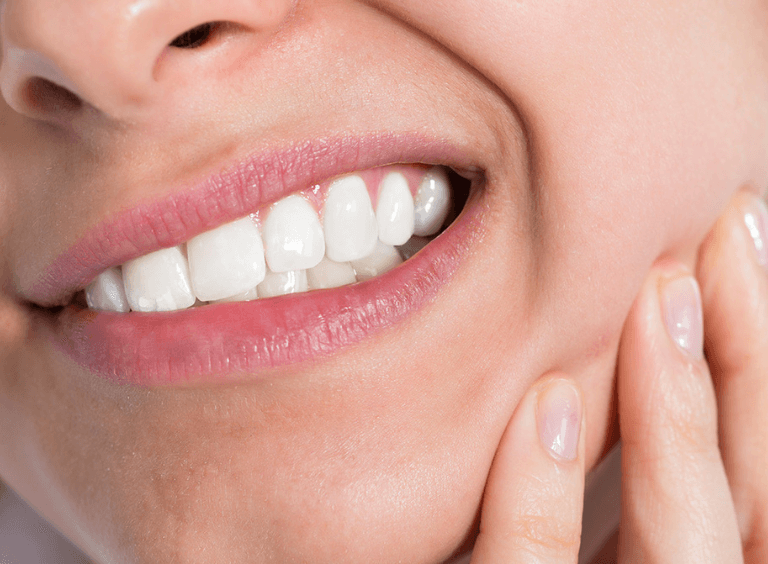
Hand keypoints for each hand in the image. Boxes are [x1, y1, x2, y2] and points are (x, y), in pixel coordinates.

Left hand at [470, 191, 767, 562]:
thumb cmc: (506, 556)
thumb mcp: (577, 523)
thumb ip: (620, 471)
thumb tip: (637, 334)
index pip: (761, 473)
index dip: (759, 357)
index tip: (736, 238)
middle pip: (749, 501)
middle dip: (746, 362)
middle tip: (718, 238)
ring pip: (684, 548)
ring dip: (677, 415)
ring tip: (659, 296)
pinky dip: (542, 504)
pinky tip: (545, 406)